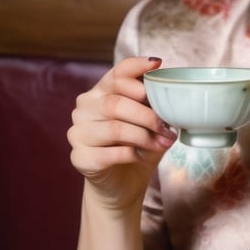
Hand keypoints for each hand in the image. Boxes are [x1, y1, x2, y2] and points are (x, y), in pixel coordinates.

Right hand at [68, 56, 176, 212]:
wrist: (124, 184)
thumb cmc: (138, 147)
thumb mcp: (150, 122)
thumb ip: (155, 105)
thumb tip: (172, 93)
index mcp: (101, 93)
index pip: (117, 74)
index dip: (137, 67)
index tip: (158, 65)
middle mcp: (84, 108)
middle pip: (116, 103)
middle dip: (148, 116)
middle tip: (167, 129)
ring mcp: (78, 132)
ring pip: (115, 128)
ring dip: (144, 137)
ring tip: (161, 144)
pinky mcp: (79, 157)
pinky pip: (110, 153)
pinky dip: (131, 155)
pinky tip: (139, 156)